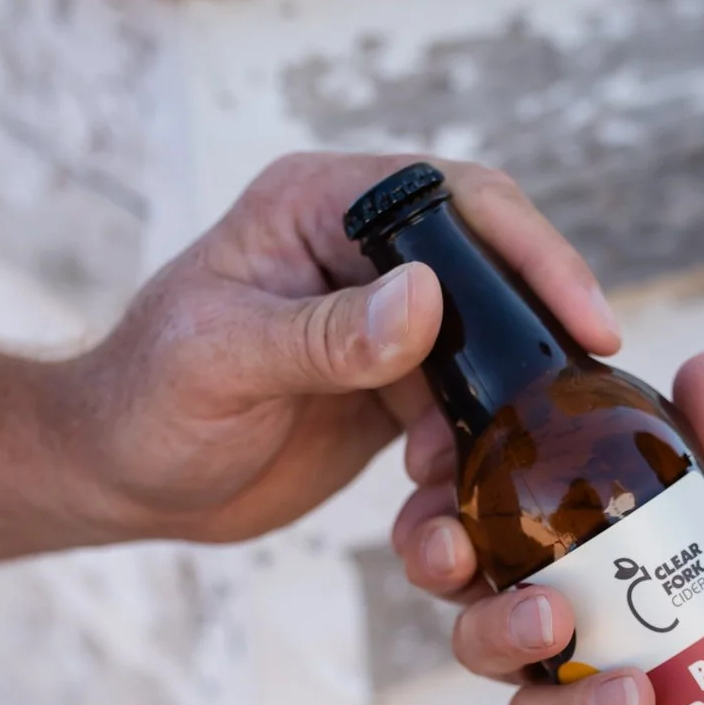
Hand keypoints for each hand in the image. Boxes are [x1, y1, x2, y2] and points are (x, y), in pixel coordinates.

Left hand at [52, 153, 619, 542]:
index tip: (585, 321)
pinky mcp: (392, 388)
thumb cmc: (144, 402)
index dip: (533, 254)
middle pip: (493, 273)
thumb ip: (322, 335)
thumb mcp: (222, 362)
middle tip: (579, 406)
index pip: (457, 202)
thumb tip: (424, 301)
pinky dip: (466, 459)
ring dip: (494, 420)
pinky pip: (462, 413)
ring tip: (472, 478)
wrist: (118, 478)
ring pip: (486, 353)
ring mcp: (381, 321)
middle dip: (535, 341)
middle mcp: (361, 253)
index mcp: (319, 207)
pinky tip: (443, 501)